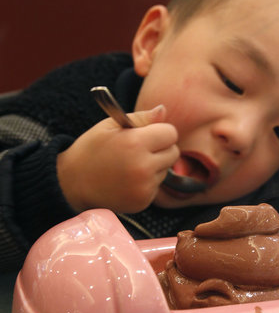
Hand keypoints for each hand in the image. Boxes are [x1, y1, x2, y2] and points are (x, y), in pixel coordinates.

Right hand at [57, 104, 178, 213]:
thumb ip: (141, 118)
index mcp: (135, 143)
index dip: (160, 132)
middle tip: (139, 150)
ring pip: (166, 171)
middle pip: (173, 153)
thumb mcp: (110, 126)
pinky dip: (147, 183)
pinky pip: (156, 186)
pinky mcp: (142, 202)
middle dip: (161, 149)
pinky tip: (128, 180)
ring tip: (129, 166)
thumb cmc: (92, 149)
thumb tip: (163, 111)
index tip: (148, 135)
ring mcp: (143, 187)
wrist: (72, 183)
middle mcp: (143, 167)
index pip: (171, 133)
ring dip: (154, 167)